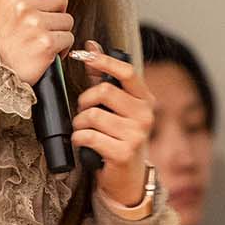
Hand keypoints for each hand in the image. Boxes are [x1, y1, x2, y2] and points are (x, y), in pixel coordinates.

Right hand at [0, 0, 72, 83]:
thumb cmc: (1, 42)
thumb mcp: (5, 9)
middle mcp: (23, 6)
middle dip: (57, 13)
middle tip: (43, 26)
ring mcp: (35, 24)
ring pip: (67, 20)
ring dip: (59, 32)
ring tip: (41, 40)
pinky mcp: (47, 43)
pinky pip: (68, 38)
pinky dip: (62, 48)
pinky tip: (46, 52)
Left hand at [71, 40, 153, 206]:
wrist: (126, 179)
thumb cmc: (117, 138)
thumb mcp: (114, 107)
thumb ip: (103, 77)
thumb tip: (91, 44)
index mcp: (145, 99)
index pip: (126, 72)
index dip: (104, 61)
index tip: (84, 54)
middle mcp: (145, 115)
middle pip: (104, 92)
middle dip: (85, 102)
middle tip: (85, 113)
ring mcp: (136, 135)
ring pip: (92, 116)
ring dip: (79, 124)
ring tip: (85, 132)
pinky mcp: (123, 153)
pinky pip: (88, 136)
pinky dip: (79, 139)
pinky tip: (84, 144)